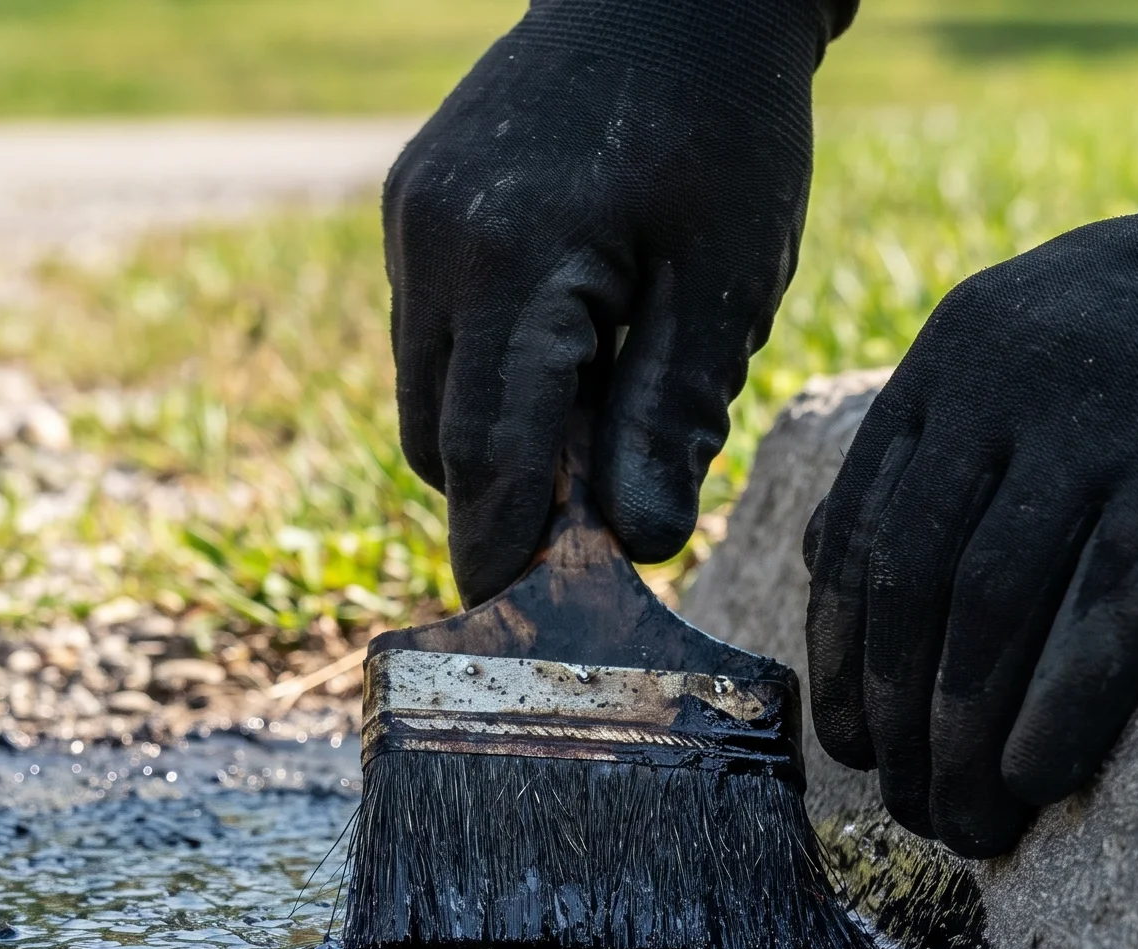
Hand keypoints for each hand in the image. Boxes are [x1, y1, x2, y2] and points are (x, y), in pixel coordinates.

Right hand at [385, 0, 849, 606]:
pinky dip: (494, 372)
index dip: (509, 552)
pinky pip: (433, 337)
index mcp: (512, 258)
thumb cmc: (725, 128)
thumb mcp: (726, 278)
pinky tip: (580, 344)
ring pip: (428, 396)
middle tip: (606, 526)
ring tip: (609, 409)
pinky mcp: (411, 208)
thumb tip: (642, 545)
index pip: (487, 454)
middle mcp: (434, 242)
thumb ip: (674, 415)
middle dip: (509, 500)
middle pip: (440, 442)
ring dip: (502, 434)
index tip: (542, 632)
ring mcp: (410, 222)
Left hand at [803, 80, 1137, 857]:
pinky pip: (1114, 601)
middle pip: (919, 583)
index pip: (862, 535)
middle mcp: (1012, 377)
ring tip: (976, 821)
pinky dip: (1063, 701)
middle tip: (918, 812)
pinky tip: (1040, 774)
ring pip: (997, 603)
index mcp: (956, 357)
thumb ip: (936, 444)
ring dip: (970, 734)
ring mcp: (1111, 412)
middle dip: (907, 718)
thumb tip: (826, 555)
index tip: (852, 748)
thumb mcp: (1032, 343)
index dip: (847, 659)